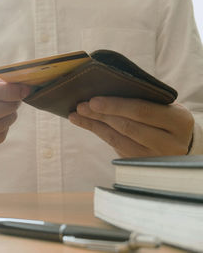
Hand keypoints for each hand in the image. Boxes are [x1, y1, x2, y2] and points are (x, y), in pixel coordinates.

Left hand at [68, 97, 193, 156]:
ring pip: (118, 140)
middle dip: (100, 115)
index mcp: (179, 121)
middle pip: (127, 127)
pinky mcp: (140, 164)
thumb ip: (142, 101)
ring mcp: (154, 158)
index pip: (142, 111)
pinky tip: (86, 123)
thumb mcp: (164, 107)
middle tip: (81, 106)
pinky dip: (99, 133)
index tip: (93, 100)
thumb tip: (103, 93)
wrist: (182, 142)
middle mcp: (170, 143)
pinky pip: (115, 147)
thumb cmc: (166, 117)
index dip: (115, 106)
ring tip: (77, 114)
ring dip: (94, 125)